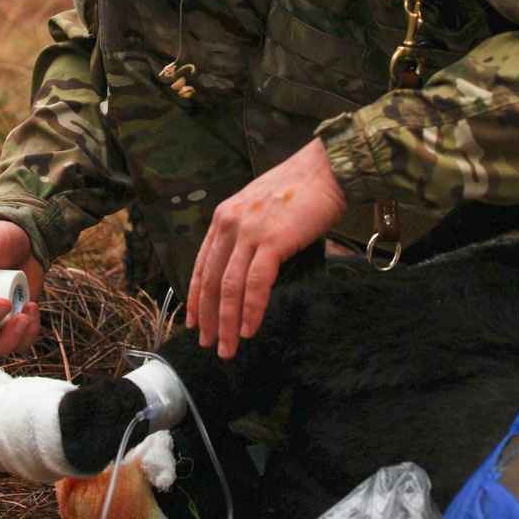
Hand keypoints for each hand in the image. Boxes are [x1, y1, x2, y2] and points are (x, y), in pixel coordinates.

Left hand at [186, 138, 346, 358]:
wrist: (325, 170)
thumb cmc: (299, 189)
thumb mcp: (258, 207)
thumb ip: (245, 232)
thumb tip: (244, 265)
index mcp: (223, 217)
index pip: (202, 265)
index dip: (196, 298)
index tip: (193, 321)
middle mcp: (229, 224)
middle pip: (211, 281)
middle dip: (208, 318)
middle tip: (208, 343)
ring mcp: (249, 232)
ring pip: (229, 287)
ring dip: (227, 323)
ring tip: (228, 347)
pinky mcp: (273, 240)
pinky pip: (255, 284)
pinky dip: (251, 310)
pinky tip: (250, 328)